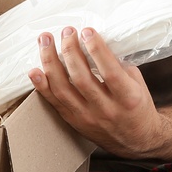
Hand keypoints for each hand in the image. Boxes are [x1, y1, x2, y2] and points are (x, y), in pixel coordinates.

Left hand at [29, 26, 165, 157]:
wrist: (136, 140)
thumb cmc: (137, 108)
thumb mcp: (137, 84)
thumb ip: (118, 65)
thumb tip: (96, 43)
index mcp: (127, 98)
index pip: (109, 72)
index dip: (96, 49)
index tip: (87, 32)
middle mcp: (106, 109)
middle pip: (81, 78)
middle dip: (70, 50)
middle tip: (66, 32)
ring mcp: (87, 117)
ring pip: (63, 88)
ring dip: (51, 62)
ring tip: (46, 42)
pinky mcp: (73, 121)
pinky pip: (54, 102)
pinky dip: (41, 86)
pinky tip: (34, 71)